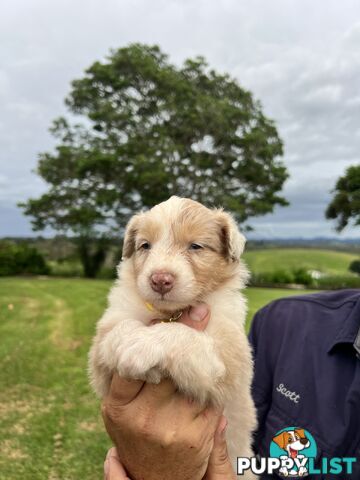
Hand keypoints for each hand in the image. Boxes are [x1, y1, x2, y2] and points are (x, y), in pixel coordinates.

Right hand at [102, 304, 235, 479]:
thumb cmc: (136, 432)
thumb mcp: (122, 406)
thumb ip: (130, 374)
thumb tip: (155, 324)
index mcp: (119, 406)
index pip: (131, 362)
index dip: (149, 335)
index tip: (163, 317)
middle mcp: (142, 417)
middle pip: (168, 363)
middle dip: (184, 337)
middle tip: (199, 311)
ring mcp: (171, 427)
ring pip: (191, 376)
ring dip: (199, 360)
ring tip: (204, 343)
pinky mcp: (198, 435)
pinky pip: (209, 395)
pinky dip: (210, 384)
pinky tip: (208, 379)